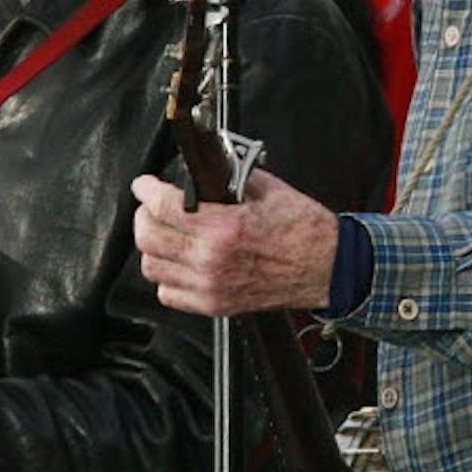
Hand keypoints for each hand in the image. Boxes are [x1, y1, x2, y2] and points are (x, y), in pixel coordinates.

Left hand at [133, 169, 338, 316]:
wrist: (327, 267)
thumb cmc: (303, 229)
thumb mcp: (267, 189)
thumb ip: (230, 176)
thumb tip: (204, 166)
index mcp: (225, 226)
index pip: (163, 206)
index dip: (146, 189)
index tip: (145, 185)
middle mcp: (212, 258)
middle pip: (148, 237)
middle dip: (145, 215)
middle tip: (153, 207)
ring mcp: (210, 286)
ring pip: (152, 267)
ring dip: (154, 246)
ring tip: (168, 234)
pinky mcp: (214, 305)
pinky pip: (168, 293)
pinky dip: (168, 277)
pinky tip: (182, 262)